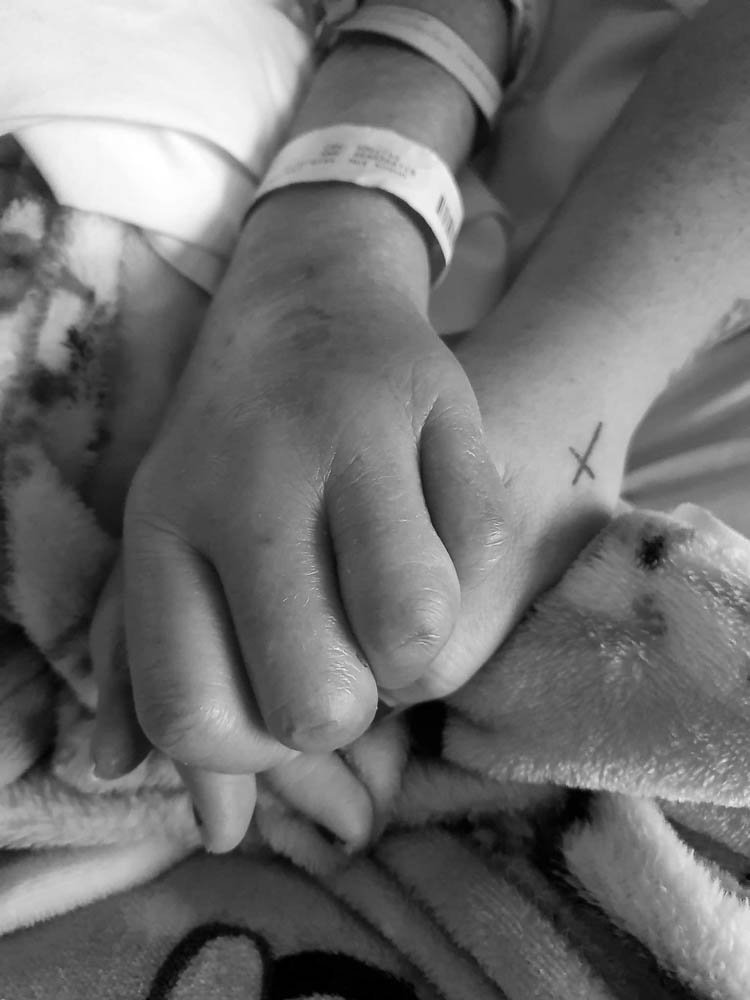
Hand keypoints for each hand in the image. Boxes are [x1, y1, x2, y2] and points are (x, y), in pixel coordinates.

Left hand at [115, 187, 505, 847]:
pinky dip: (467, 572)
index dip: (252, 755)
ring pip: (414, 629)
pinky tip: (434, 535)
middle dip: (344, 712)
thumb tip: (213, 828)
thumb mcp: (170, 550)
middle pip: (316, 697)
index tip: (272, 710)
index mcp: (164, 522)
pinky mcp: (442, 401)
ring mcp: (352, 430)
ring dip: (416, 653)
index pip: (198, 716)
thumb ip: (168, 685)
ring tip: (394, 611)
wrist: (309, 297)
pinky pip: (481, 553)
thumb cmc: (230, 448)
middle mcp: (248, 475)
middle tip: (344, 662)